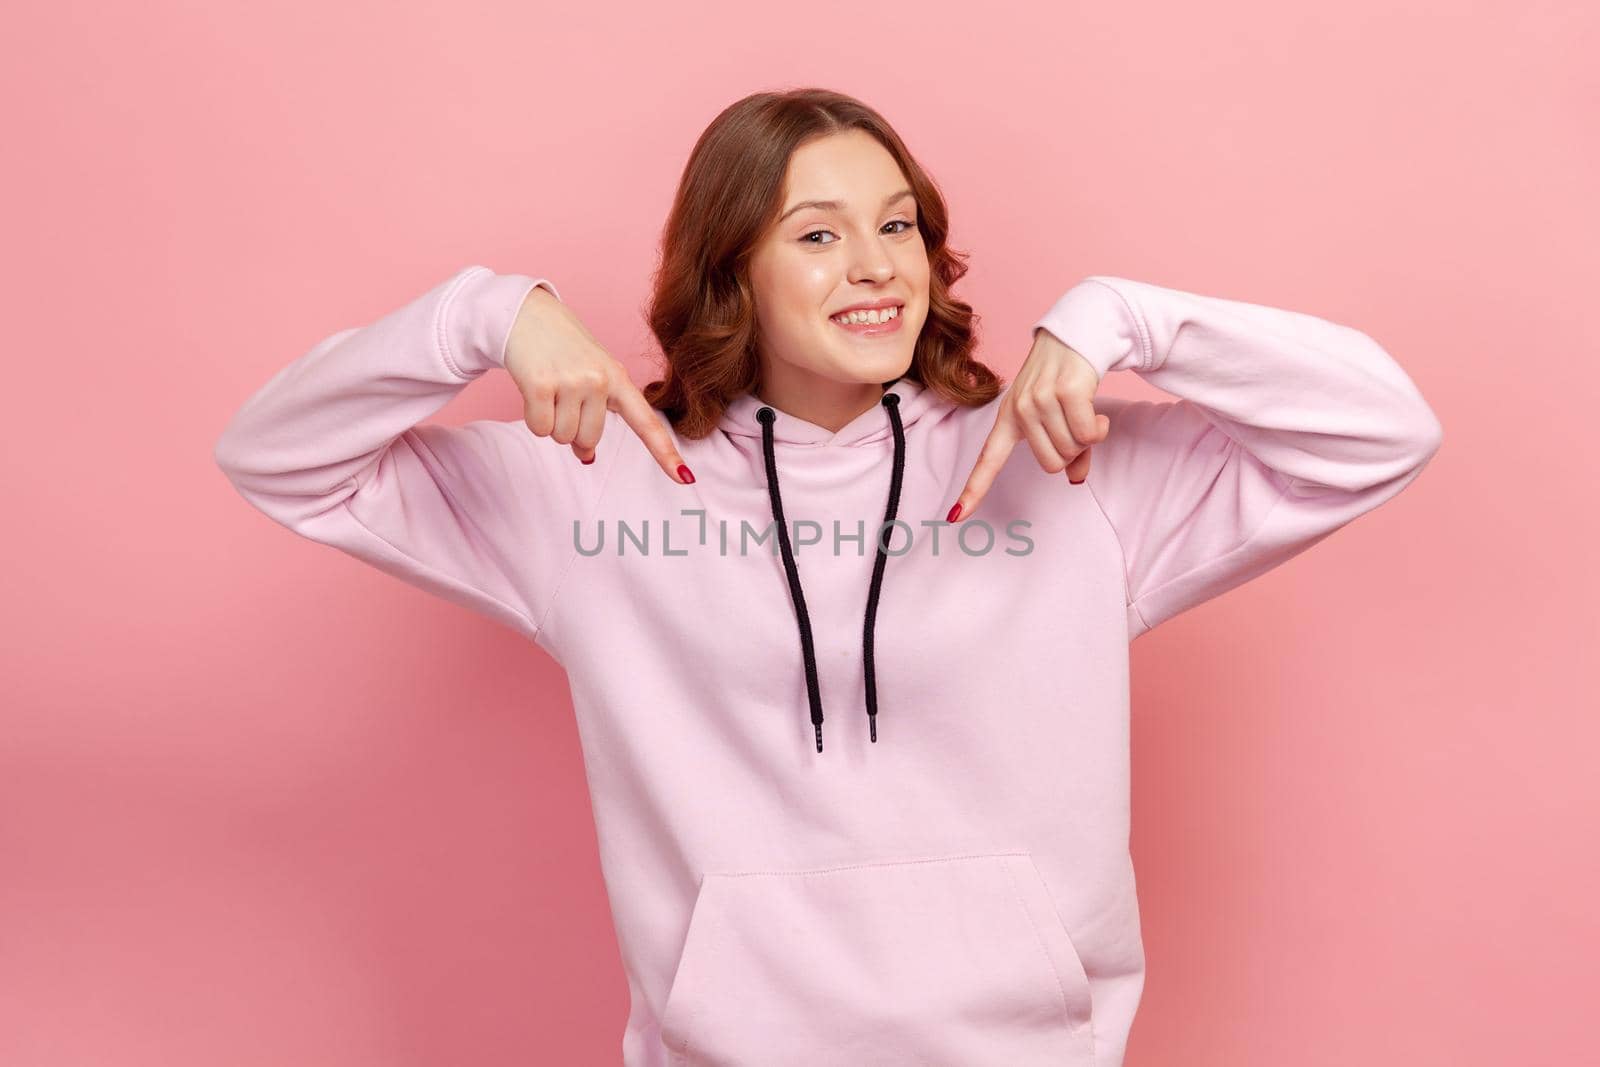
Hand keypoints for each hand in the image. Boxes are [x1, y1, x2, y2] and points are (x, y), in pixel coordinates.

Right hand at [504, 285, 692, 482]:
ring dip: (551, 422)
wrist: (528, 314)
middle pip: (589, 440)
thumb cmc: (563, 351)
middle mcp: (600, 380)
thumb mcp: (590, 378)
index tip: (686, 478)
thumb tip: (587, 455)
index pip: (647, 423)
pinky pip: (540, 428)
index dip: (666, 453)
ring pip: (563, 437)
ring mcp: (572, 381)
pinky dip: (533, 418)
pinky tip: (534, 390)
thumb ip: (596, 415)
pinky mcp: (541, 384)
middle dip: (572, 429)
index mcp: (619, 379)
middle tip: (562, 397)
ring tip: (549, 389)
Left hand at [947, 327, 1109, 521]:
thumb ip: (1065, 449)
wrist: (1078, 333)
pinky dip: (1100, 428)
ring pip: (1071, 449)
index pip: (987, 461)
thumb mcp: (1055, 413)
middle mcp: (1019, 410)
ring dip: (1088, 436)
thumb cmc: (1064, 379)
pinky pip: (1089, 434)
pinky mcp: (1065, 392)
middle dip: (1072, 451)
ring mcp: (1039, 400)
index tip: (953, 517)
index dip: (972, 491)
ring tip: (1084, 411)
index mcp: (1008, 419)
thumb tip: (1075, 478)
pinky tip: (1096, 409)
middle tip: (1076, 425)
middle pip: (1051, 463)